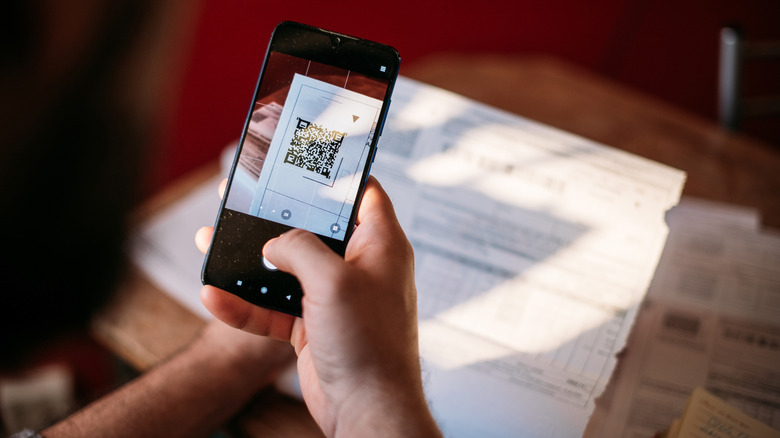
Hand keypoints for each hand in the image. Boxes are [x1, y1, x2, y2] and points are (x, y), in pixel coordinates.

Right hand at [195, 177, 439, 436]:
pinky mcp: (312, 327)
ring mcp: (333, 298)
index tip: (305, 161)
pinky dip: (244, 304)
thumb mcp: (333, 281)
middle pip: (313, 229)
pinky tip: (214, 297)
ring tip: (212, 242)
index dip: (337, 175)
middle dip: (274, 217)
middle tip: (242, 199)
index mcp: (380, 246)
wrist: (366, 411)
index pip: (363, 194)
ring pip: (286, 269)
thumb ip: (299, 248)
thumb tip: (274, 242)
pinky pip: (273, 308)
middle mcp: (358, 268)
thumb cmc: (369, 346)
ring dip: (249, 262)